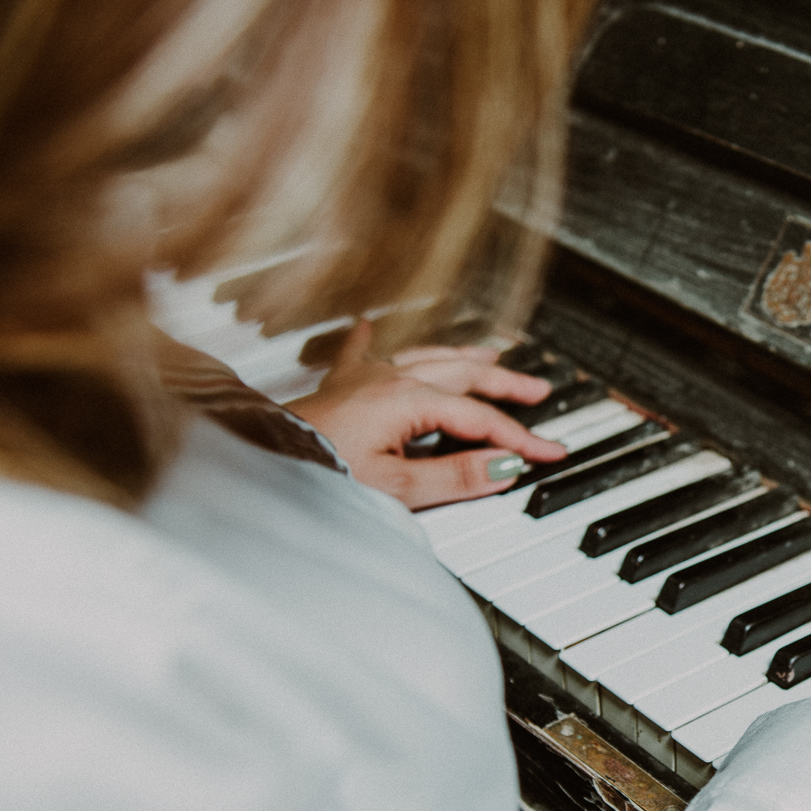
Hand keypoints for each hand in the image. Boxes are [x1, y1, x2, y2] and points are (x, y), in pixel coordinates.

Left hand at [287, 322, 566, 508]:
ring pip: (426, 356)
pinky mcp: (337, 387)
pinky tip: (368, 323)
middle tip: (538, 391)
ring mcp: (363, 379)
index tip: (549, 451)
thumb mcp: (397, 488)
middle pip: (463, 376)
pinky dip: (373, 339)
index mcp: (408, 401)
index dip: (520, 437)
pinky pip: (361, 352)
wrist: (262, 464)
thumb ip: (455, 476)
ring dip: (463, 356)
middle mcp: (389, 379)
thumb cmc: (318, 475)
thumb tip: (504, 467)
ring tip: (490, 356)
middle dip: (505, 384)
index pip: (481, 420)